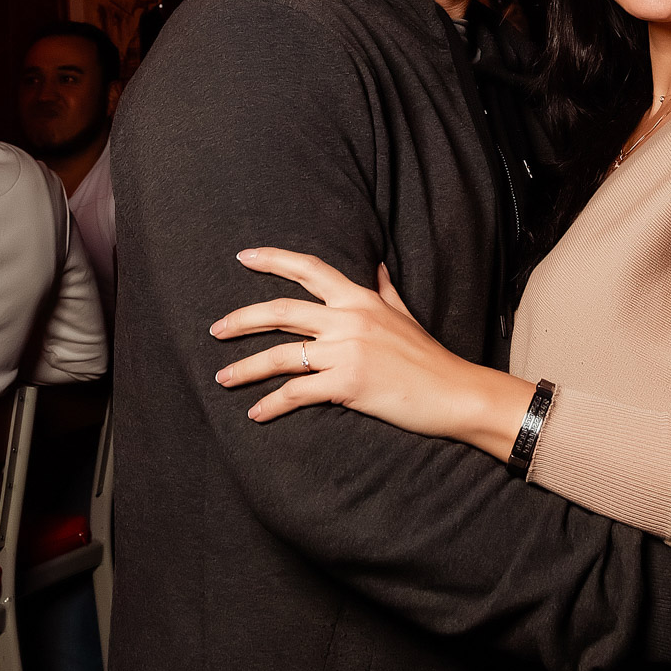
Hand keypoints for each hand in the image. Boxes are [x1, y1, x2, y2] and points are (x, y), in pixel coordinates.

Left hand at [210, 248, 535, 456]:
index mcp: (360, 298)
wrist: (455, 392)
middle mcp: (349, 318)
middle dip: (241, 320)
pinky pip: (297, 393)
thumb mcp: (405, 314)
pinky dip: (271, 405)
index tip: (243, 256)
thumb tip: (376, 265)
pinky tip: (256, 413)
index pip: (309, 269)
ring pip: (281, 355)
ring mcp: (347, 351)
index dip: (273, 259)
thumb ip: (384, 289)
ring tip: (223, 378)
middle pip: (281, 311)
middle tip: (215, 330)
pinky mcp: (347, 384)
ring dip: (246, 368)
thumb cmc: (430, 357)